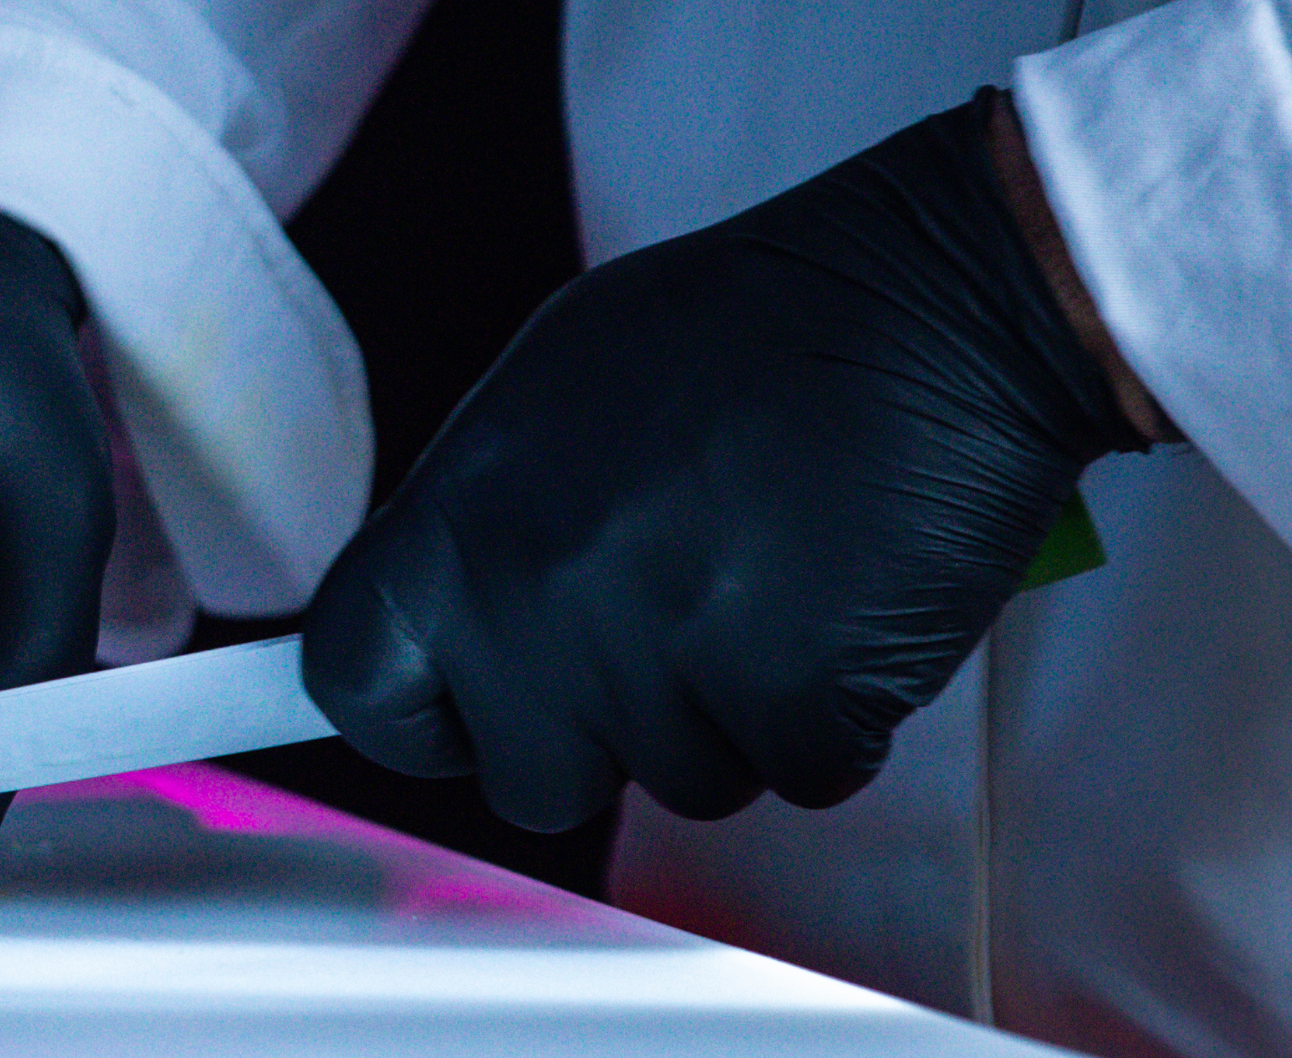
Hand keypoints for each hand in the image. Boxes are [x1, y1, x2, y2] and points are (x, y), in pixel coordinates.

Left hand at [300, 90, 1149, 832]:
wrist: (934, 300)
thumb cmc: (743, 333)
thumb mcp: (548, 393)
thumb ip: (475, 523)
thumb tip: (429, 621)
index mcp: (456, 525)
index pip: (356, 683)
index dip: (417, 714)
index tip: (467, 706)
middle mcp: (536, 605)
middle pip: (527, 780)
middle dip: (598, 734)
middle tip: (673, 619)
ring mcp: (663, 664)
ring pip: (677, 781)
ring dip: (729, 713)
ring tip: (772, 573)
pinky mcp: (798, 703)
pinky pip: (800, 776)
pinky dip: (835, 716)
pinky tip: (845, 601)